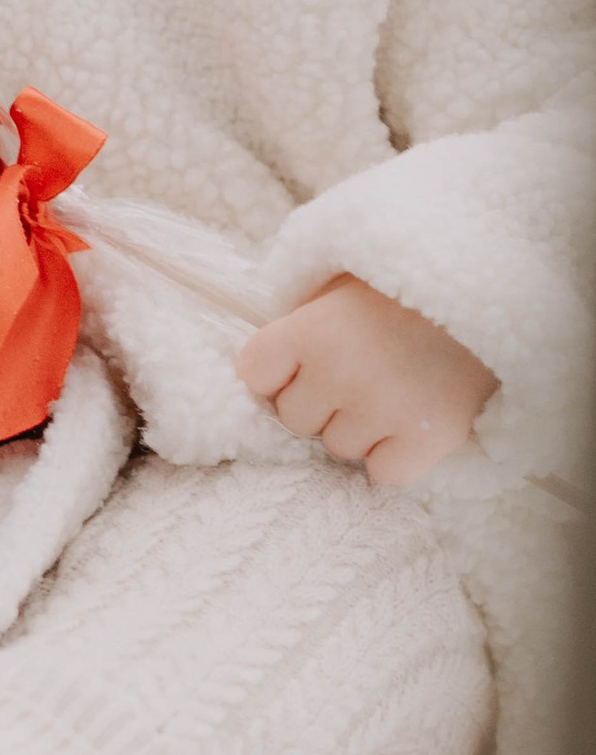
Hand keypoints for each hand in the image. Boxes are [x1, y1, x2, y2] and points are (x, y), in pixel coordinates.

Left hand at [236, 274, 494, 485]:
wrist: (500, 291)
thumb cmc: (411, 288)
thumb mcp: (346, 281)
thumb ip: (304, 316)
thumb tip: (266, 364)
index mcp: (313, 328)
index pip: (255, 371)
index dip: (278, 371)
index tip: (305, 361)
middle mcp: (340, 372)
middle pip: (294, 417)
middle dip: (322, 400)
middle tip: (364, 371)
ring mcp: (383, 409)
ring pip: (339, 447)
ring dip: (361, 427)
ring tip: (397, 388)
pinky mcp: (426, 440)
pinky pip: (383, 473)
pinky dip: (398, 455)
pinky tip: (415, 419)